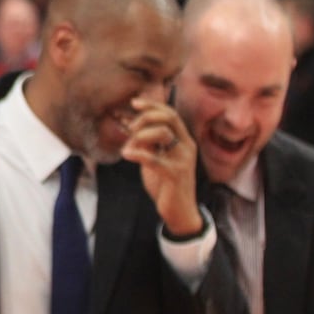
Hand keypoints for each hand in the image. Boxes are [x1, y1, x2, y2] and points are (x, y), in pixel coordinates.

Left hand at [121, 97, 201, 235]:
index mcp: (183, 140)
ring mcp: (183, 160)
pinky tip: (126, 154)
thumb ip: (147, 142)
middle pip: (169, 118)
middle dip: (145, 117)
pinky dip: (137, 153)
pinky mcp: (175, 174)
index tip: (134, 103)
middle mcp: (187, 146)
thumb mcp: (156, 157)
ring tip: (128, 148)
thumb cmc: (165, 182)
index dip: (152, 105)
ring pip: (162, 133)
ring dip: (140, 136)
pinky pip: (154, 158)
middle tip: (129, 127)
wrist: (179, 211)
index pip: (171, 114)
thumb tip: (128, 123)